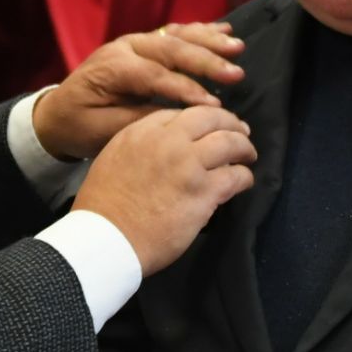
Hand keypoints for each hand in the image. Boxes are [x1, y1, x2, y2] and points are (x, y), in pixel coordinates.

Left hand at [33, 21, 244, 161]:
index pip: (155, 76)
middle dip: (206, 61)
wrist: (59, 112)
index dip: (186, 90)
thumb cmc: (81, 125)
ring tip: (237, 47)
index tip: (214, 105)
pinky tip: (225, 29)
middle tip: (237, 73)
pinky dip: (201, 31)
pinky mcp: (144, 44)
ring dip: (210, 40)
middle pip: (171, 49)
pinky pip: (176, 33)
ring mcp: (135, 42)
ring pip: (177, 36)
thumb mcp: (106, 130)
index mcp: (113, 67)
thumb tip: (180, 116)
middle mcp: (125, 47)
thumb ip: (142, 119)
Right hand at [72, 103, 255, 273]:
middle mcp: (168, 141)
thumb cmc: (103, 206)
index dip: (201, 119)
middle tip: (240, 133)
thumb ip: (140, 146)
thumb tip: (163, 147)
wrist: (106, 238)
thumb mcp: (113, 159)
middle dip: (230, 123)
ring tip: (248, 155)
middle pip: (211, 118)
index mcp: (142, 132)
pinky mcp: (204, 192)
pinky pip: (237, 176)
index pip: (181, 114)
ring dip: (244, 148)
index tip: (209, 128)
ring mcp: (189, 165)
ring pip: (231, 143)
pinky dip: (244, 177)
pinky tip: (243, 182)